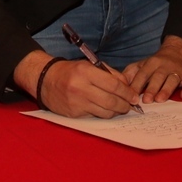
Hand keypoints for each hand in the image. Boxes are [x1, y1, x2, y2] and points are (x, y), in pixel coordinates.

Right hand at [14, 50, 139, 117]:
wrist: (46, 80)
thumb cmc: (71, 71)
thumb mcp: (89, 65)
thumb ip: (110, 74)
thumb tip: (127, 86)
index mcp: (86, 72)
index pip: (114, 85)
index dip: (127, 93)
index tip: (134, 97)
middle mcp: (81, 88)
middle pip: (111, 101)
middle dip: (125, 105)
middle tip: (130, 105)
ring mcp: (77, 103)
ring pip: (105, 112)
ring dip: (116, 111)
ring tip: (119, 108)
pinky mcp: (74, 114)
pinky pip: (94, 116)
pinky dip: (102, 113)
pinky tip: (104, 109)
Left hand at [123, 35, 181, 103]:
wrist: (179, 52)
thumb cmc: (156, 64)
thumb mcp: (142, 65)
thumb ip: (131, 73)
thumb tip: (119, 84)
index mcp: (151, 63)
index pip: (142, 74)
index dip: (137, 85)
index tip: (131, 96)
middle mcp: (165, 66)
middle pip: (157, 77)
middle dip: (152, 88)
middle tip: (146, 100)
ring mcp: (178, 70)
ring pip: (172, 79)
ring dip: (166, 89)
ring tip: (160, 99)